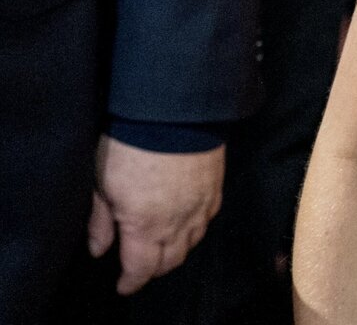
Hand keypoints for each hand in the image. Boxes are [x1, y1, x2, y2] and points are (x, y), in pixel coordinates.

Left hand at [87, 134, 224, 294]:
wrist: (172, 112)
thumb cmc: (131, 147)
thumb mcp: (103, 184)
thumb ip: (101, 222)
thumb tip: (99, 251)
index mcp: (145, 228)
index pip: (141, 269)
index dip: (131, 282)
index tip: (123, 285)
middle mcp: (177, 223)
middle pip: (171, 260)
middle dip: (155, 268)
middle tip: (143, 264)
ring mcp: (200, 205)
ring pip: (193, 242)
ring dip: (178, 249)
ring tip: (166, 244)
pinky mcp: (216, 187)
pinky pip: (209, 218)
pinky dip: (198, 227)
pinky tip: (189, 221)